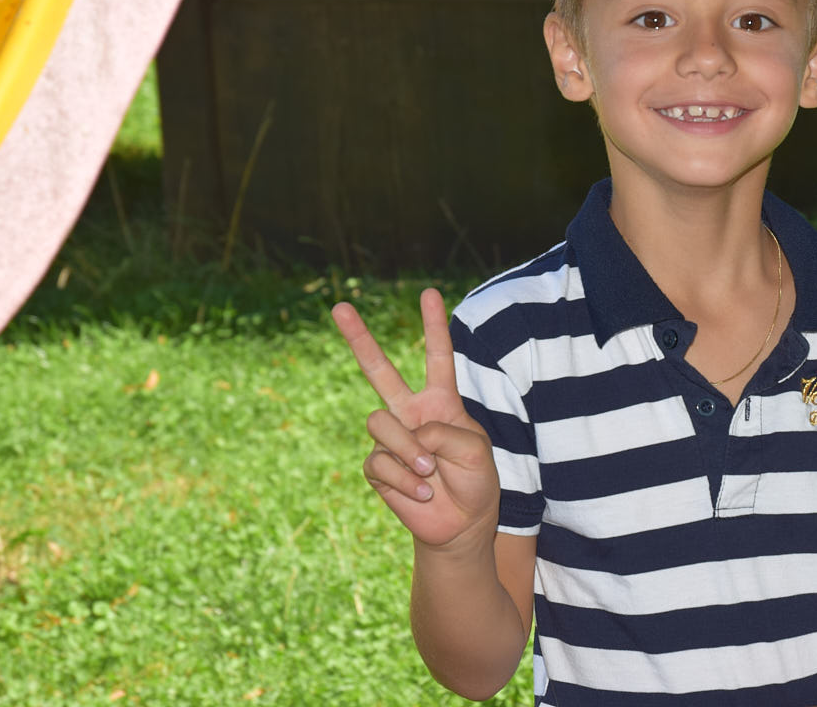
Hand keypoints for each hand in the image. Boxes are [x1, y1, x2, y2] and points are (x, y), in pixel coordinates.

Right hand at [332, 288, 499, 554]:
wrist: (461, 525)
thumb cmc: (475, 483)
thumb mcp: (476, 450)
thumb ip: (445, 432)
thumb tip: (407, 435)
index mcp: (442, 402)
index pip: (437, 357)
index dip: (433, 325)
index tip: (429, 292)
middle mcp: (411, 413)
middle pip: (379, 370)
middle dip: (358, 338)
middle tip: (340, 306)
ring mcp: (391, 439)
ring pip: (379, 423)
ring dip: (407, 450)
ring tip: (429, 472)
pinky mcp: (377, 467)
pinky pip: (379, 462)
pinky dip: (404, 479)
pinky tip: (421, 491)